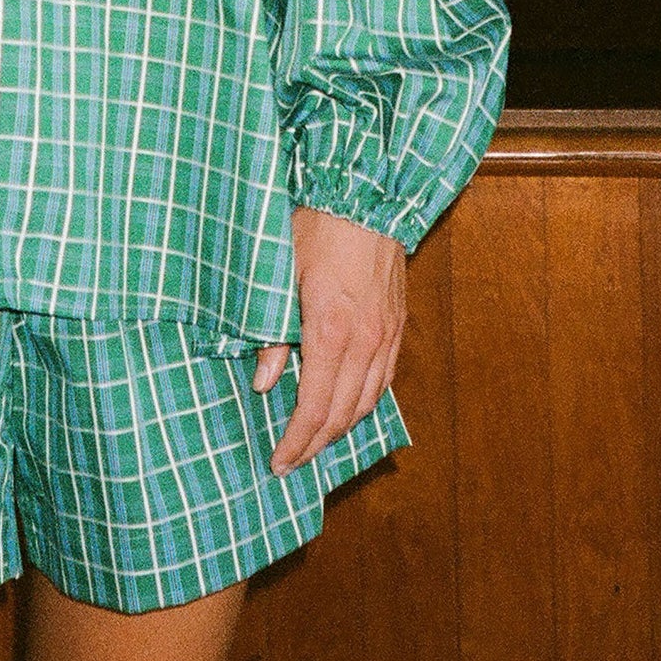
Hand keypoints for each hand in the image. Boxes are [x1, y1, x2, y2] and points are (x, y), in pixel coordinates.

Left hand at [251, 205, 405, 474]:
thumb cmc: (316, 229)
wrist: (365, 198)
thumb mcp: (279, 275)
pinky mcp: (397, 326)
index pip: (314, 408)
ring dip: (341, 429)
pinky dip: (364, 403)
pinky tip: (347, 407)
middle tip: (292, 461)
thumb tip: (263, 383)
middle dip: (315, 445)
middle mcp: (365, 343)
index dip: (295, 441)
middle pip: (342, 415)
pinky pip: (383, 381)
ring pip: (367, 403)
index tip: (278, 462)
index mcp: (330, 332)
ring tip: (315, 441)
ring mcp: (386, 336)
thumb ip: (271, 333)